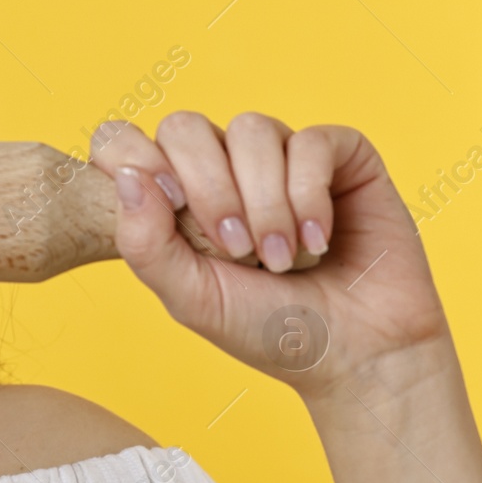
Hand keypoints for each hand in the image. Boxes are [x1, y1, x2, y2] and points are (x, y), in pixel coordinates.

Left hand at [88, 112, 448, 398]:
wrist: (357, 355)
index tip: (169, 207)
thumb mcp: (190, 297)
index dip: (134, 158)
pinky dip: (310, 194)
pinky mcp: (340, 157)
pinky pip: (311, 141)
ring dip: (265, 202)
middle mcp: (222, 166)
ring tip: (281, 259)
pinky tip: (317, 241)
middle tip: (237, 251)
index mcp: (172, 194)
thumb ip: (143, 241)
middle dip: (209, 191)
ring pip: (251, 130)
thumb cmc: (268, 329)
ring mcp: (279, 157)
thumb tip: (125, 174)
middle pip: (185, 127)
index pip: (123, 139)